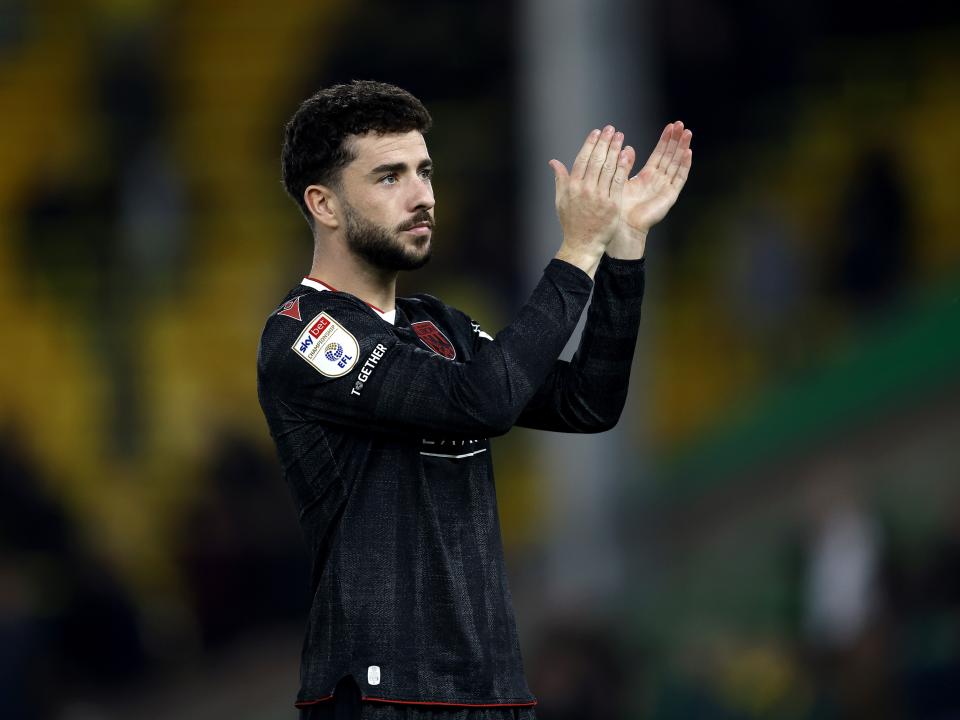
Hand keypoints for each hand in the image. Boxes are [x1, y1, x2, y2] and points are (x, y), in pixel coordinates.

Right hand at [549, 125, 631, 276]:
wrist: (583, 244)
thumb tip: (553, 162)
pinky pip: (619, 181)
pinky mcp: (612, 204)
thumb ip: (560, 179)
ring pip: (608, 168)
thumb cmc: (572, 223)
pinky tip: (627, 155)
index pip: (582, 159)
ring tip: (620, 137)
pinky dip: (623, 167)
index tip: (597, 132)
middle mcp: (585, 190)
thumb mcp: (561, 201)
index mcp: (572, 187)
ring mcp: (600, 197)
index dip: (590, 144)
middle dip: (604, 142)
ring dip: (615, 150)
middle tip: (611, 129)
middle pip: (596, 160)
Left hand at [607, 121, 692, 258]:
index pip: (659, 155)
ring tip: (687, 133)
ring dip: (682, 148)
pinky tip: (688, 152)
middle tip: (681, 124)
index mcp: (646, 178)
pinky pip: (679, 178)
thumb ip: (624, 165)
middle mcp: (658, 182)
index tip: (670, 126)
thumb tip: (628, 148)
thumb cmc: (618, 209)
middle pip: (670, 157)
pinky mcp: (669, 196)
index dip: (665, 141)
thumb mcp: (619, 181)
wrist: (622, 228)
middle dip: (676, 140)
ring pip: (677, 164)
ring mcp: (665, 188)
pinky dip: (684, 165)